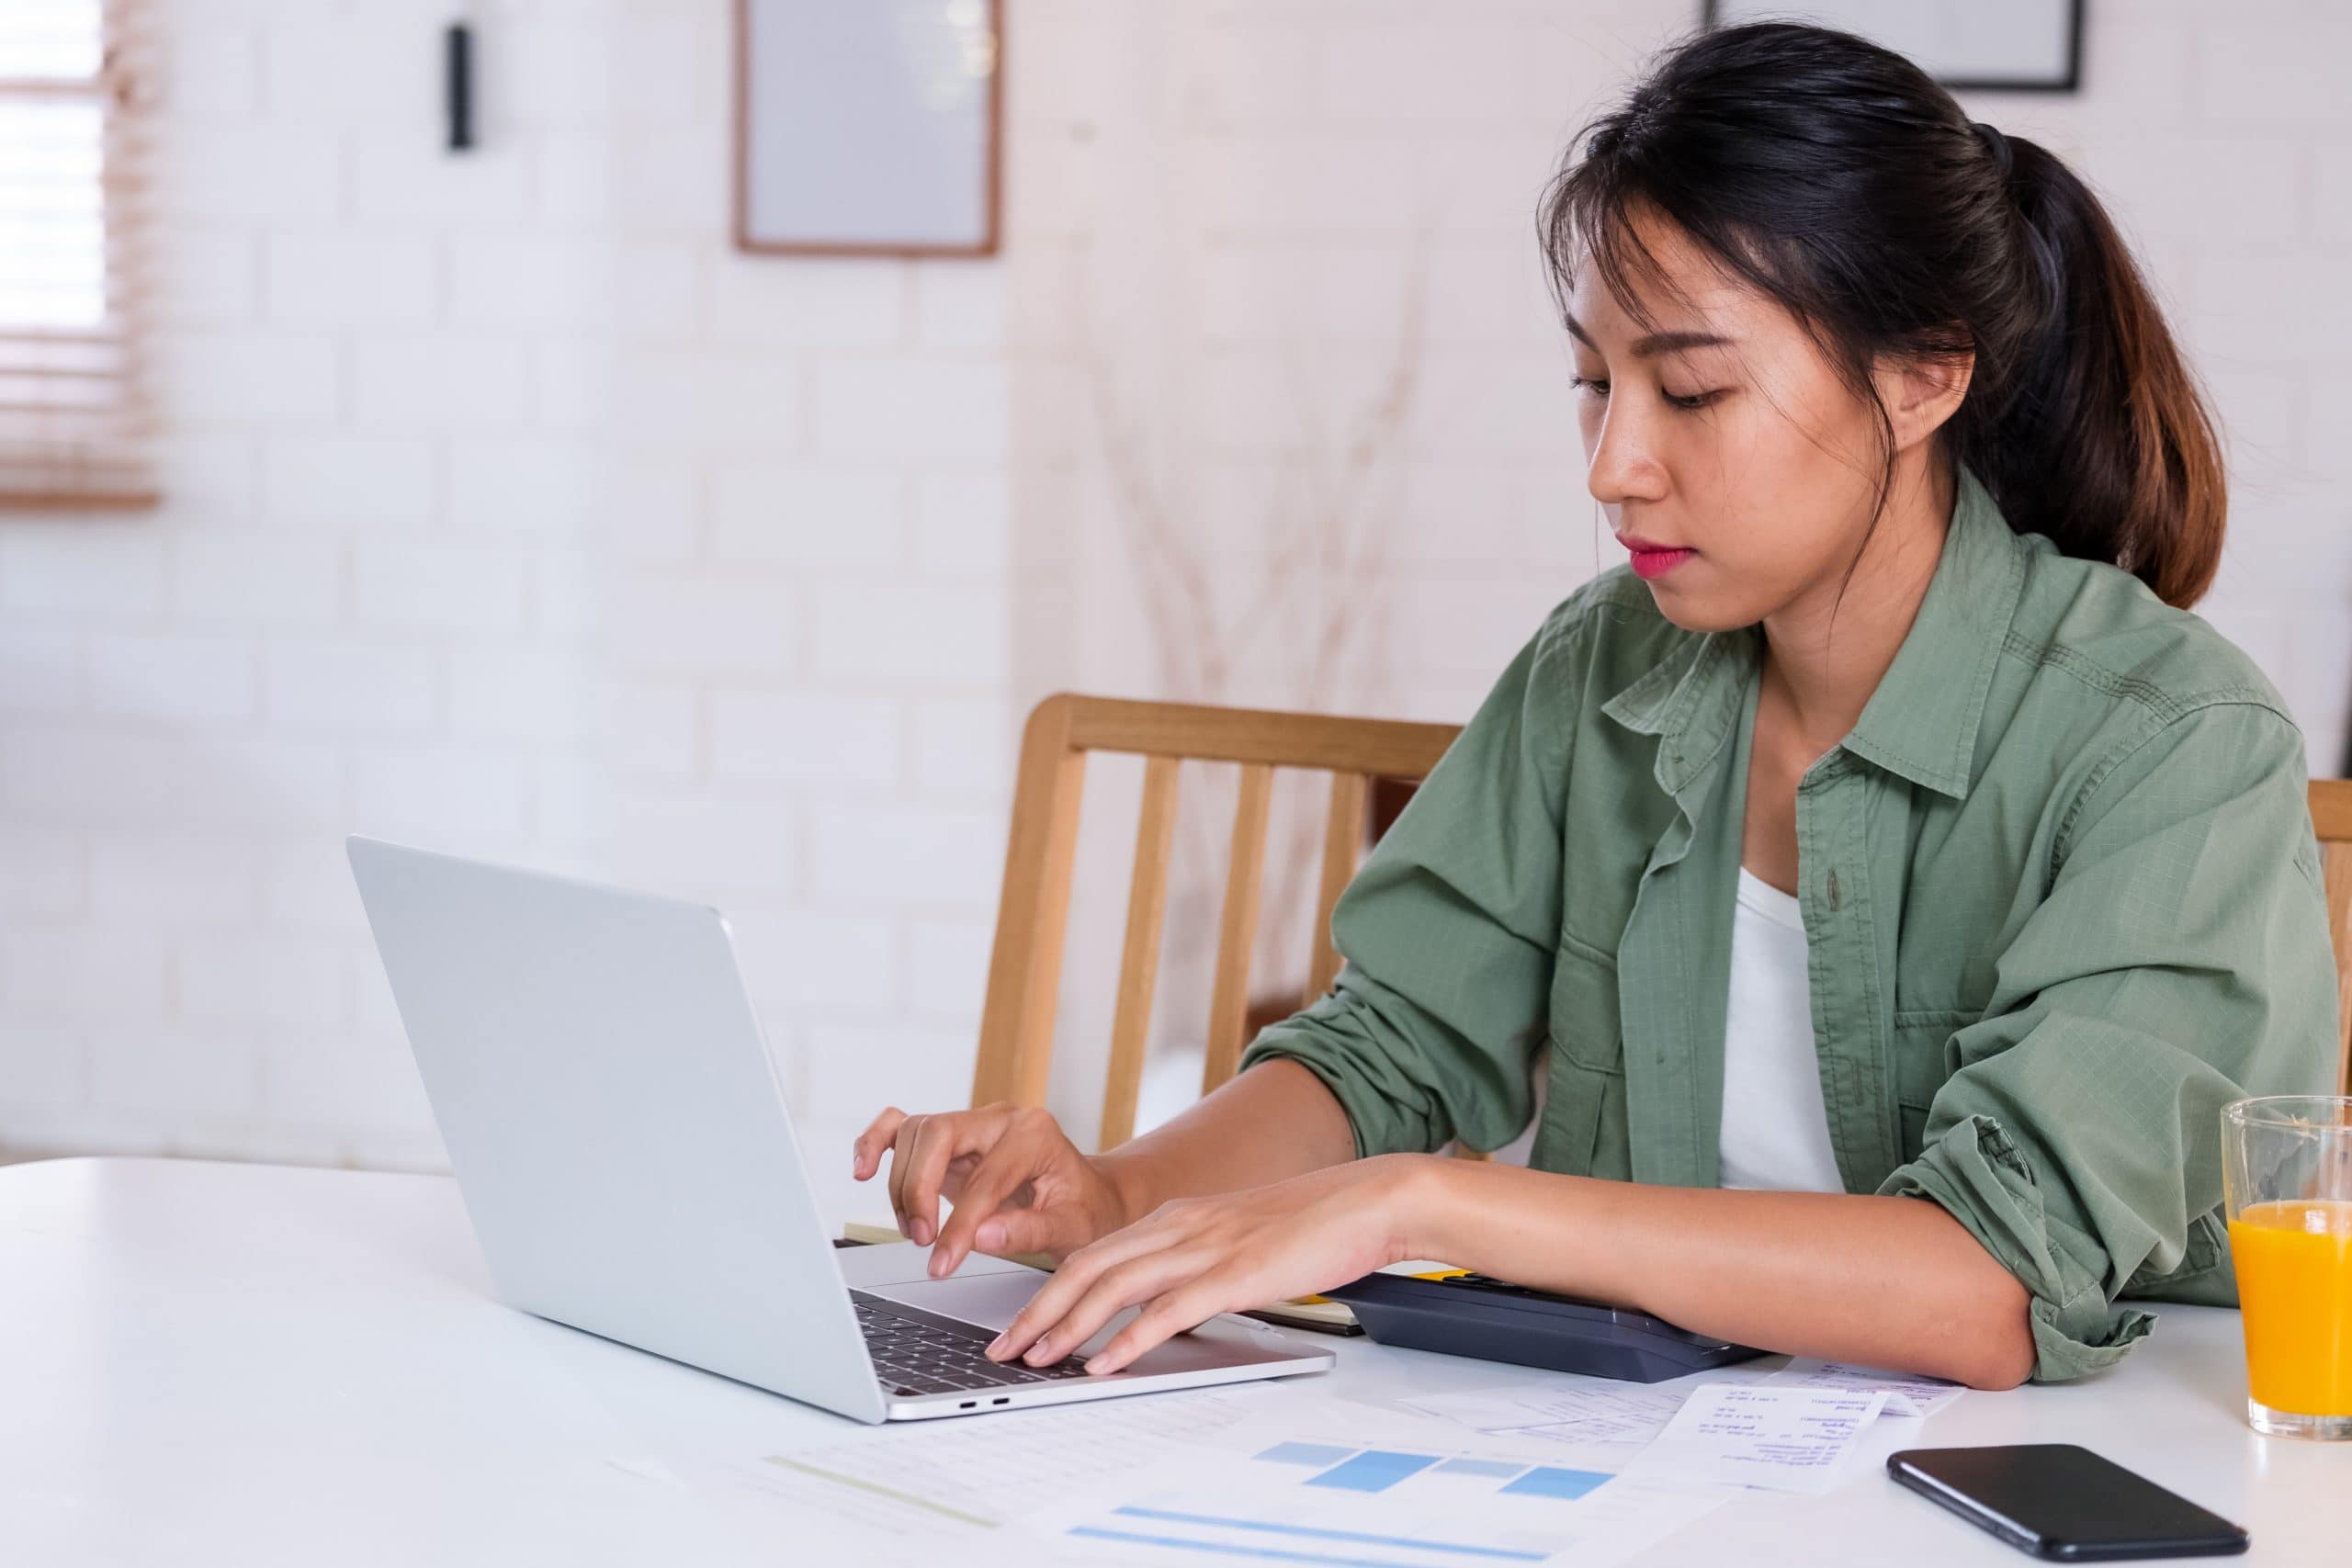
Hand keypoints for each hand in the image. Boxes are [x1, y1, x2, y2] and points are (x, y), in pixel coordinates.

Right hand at [851, 1102, 1134, 1277]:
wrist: (1089, 1197)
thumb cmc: (1084, 1210)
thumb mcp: (1071, 1227)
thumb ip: (1027, 1231)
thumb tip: (979, 1238)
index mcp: (1035, 1134)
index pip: (985, 1178)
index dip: (958, 1225)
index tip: (942, 1263)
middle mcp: (1000, 1119)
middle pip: (937, 1134)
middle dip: (920, 1190)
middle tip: (922, 1240)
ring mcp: (972, 1123)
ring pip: (916, 1133)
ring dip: (904, 1185)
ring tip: (917, 1232)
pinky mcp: (951, 1138)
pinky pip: (903, 1126)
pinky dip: (877, 1142)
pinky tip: (862, 1169)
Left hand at [983, 1154, 1433, 1374]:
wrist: (1367, 1200)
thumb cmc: (1311, 1223)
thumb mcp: (1237, 1236)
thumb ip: (1197, 1258)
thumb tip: (1164, 1299)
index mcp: (1177, 1215)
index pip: (1093, 1251)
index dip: (1048, 1288)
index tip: (1021, 1322)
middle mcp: (1179, 1225)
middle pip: (1087, 1267)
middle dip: (1038, 1309)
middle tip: (1005, 1347)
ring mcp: (1205, 1247)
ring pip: (1113, 1286)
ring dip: (1067, 1326)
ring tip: (1036, 1358)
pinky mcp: (1234, 1273)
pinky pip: (1166, 1309)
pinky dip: (1127, 1340)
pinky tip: (1104, 1363)